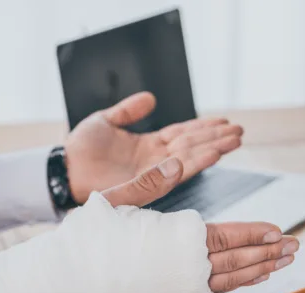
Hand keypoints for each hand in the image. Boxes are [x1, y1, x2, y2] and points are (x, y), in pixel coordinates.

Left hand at [65, 91, 242, 203]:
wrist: (64, 169)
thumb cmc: (81, 149)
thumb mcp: (106, 121)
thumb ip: (129, 111)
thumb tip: (151, 98)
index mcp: (149, 144)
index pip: (183, 134)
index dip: (204, 127)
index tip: (225, 121)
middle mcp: (155, 159)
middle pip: (192, 145)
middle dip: (217, 138)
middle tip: (240, 131)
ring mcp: (152, 171)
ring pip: (190, 157)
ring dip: (213, 148)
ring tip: (235, 140)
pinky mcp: (147, 182)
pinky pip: (176, 172)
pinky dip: (196, 162)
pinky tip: (213, 153)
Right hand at [100, 158, 297, 292]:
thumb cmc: (85, 245)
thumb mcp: (113, 202)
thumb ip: (149, 182)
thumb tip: (178, 160)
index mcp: (178, 239)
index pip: (227, 235)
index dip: (254, 232)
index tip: (277, 230)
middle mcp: (187, 270)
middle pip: (239, 259)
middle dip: (269, 252)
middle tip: (294, 247)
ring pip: (231, 280)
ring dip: (260, 270)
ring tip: (282, 263)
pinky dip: (237, 286)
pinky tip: (250, 279)